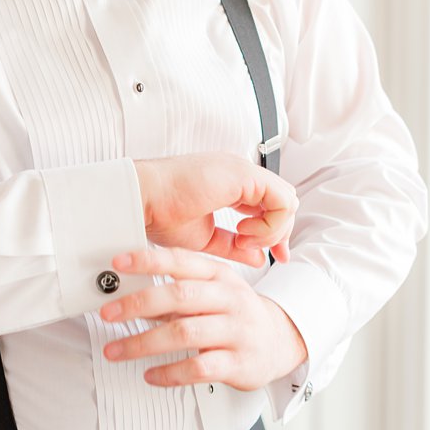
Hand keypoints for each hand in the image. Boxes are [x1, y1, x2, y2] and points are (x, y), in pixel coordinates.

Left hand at [99, 247, 308, 390]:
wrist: (283, 340)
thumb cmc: (236, 312)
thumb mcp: (213, 289)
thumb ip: (176, 289)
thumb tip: (127, 292)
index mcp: (219, 275)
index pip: (181, 261)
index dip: (148, 261)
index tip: (117, 264)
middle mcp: (230, 299)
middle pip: (179, 296)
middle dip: (137, 304)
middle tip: (107, 313)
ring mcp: (237, 331)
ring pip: (184, 333)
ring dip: (142, 343)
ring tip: (115, 350)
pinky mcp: (240, 363)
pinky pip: (198, 369)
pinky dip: (169, 373)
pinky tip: (150, 374)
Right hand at [134, 153, 295, 266]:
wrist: (142, 200)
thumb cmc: (160, 213)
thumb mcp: (205, 237)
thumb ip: (233, 246)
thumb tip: (258, 257)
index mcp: (229, 184)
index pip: (268, 204)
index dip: (274, 230)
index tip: (269, 254)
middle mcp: (238, 174)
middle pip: (282, 201)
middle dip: (280, 231)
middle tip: (270, 253)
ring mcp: (242, 171)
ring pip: (286, 200)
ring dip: (272, 228)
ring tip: (243, 240)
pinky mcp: (244, 175)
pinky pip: (281, 201)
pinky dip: (270, 223)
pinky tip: (244, 232)